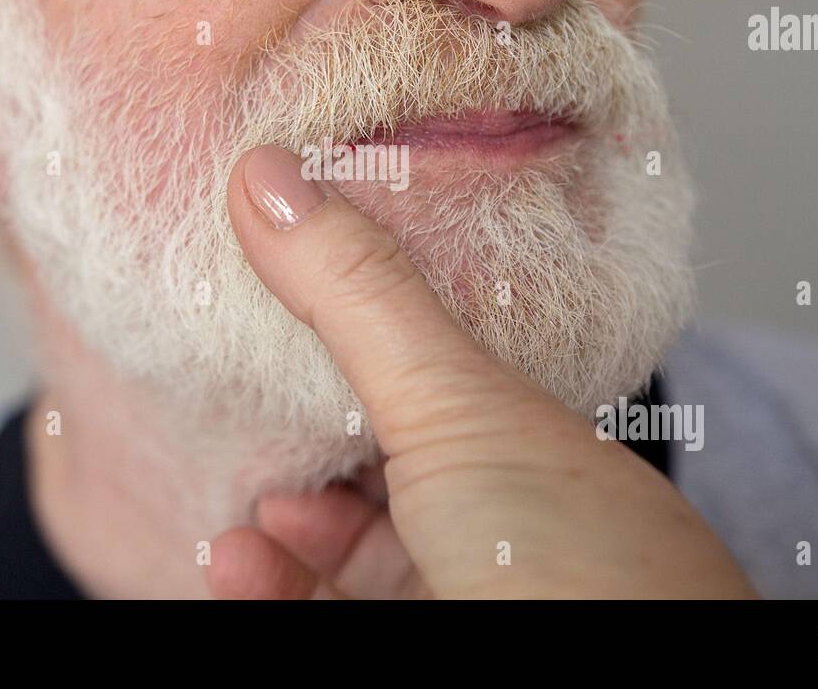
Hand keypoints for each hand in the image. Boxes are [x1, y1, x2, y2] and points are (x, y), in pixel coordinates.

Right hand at [208, 145, 755, 598]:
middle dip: (301, 459)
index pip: (432, 384)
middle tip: (247, 433)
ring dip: (276, 538)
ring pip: (348, 558)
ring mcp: (463, 592)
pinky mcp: (422, 643)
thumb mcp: (454, 406)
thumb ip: (360, 298)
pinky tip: (239, 569)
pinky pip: (327, 605)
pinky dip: (273, 587)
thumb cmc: (578, 567)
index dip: (353, 355)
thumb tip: (269, 175)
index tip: (278, 321)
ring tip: (239, 528)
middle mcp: (501, 526)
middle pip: (383, 478)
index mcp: (530, 447)